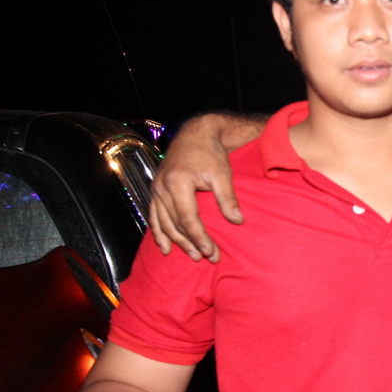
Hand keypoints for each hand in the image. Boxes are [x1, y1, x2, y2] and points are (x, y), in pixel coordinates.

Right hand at [149, 114, 250, 261]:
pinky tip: (165, 248)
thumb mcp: (222, 174)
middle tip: (206, 258)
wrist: (195, 134)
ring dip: (177, 242)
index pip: (188, 218)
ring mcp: (156, 188)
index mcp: (178, 182)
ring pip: (163, 223)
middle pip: (175, 224)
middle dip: (191, 243)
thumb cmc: (210, 153)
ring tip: (192, 256)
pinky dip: (159, 233)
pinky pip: (154, 216)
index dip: (199, 238)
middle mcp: (162, 187)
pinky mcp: (155, 189)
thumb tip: (237, 221)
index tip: (210, 251)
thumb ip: (227, 198)